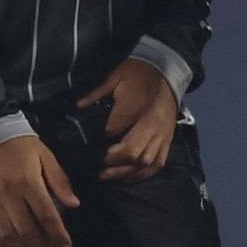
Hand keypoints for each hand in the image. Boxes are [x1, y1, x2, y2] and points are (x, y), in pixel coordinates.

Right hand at [0, 134, 78, 246]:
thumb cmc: (21, 144)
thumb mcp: (46, 156)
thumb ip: (60, 181)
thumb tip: (74, 205)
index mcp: (28, 181)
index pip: (46, 215)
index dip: (57, 234)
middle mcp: (8, 194)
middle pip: (26, 229)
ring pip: (6, 234)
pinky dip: (0, 244)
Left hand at [74, 59, 180, 181]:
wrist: (166, 71)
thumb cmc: (138, 73)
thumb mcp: (116, 76)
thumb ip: (96, 93)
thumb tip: (78, 107)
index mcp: (140, 106)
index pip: (117, 130)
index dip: (102, 139)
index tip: (89, 145)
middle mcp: (154, 124)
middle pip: (134, 152)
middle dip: (112, 161)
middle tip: (97, 163)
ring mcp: (163, 134)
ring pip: (146, 162)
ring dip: (125, 172)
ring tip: (107, 174)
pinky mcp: (168, 140)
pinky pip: (158, 163)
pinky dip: (143, 174)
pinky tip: (128, 176)